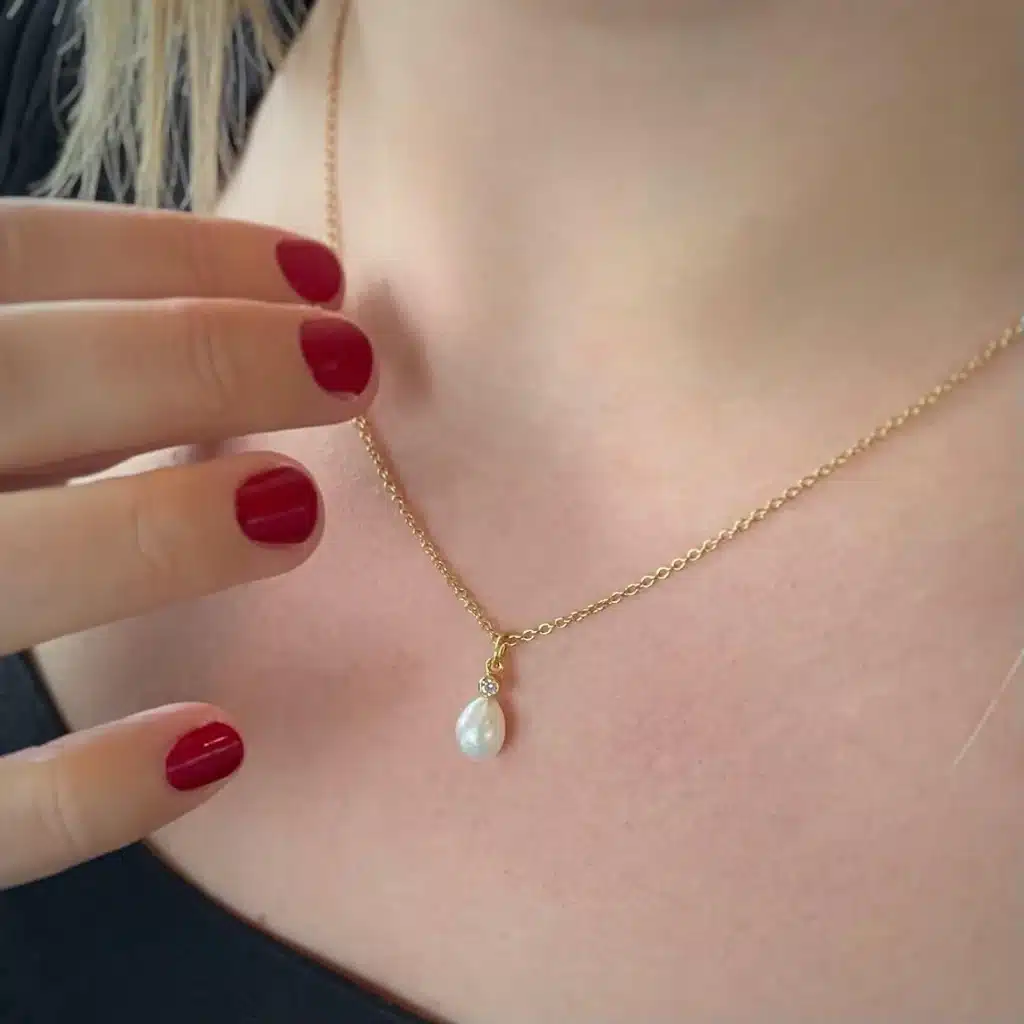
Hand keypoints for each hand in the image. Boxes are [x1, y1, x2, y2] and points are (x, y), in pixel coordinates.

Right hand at [0, 199, 374, 887]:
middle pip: (3, 387)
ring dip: (155, 533)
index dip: (166, 253)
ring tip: (296, 507)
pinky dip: (84, 793)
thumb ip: (36, 376)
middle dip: (196, 358)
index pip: (2, 259)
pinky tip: (216, 747)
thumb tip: (221, 327)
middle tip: (349, 363)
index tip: (317, 273)